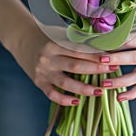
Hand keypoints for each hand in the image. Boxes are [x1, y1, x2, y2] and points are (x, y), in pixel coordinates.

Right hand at [0, 0, 116, 105]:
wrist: (22, 39)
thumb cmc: (46, 35)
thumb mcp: (60, 33)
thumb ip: (77, 39)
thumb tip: (102, 43)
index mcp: (55, 43)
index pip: (79, 51)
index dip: (96, 55)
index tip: (111, 58)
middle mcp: (48, 58)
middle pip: (76, 66)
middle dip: (96, 69)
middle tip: (113, 71)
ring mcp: (43, 72)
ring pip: (66, 83)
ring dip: (84, 89)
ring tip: (99, 91)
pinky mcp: (39, 82)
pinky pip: (52, 94)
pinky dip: (64, 100)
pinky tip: (77, 102)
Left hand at [98, 0, 135, 100]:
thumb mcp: (135, 19)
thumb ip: (122, 23)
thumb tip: (99, 25)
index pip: (132, 40)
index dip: (117, 43)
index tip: (100, 46)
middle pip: (135, 58)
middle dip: (117, 60)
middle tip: (101, 61)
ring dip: (121, 82)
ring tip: (104, 84)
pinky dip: (132, 93)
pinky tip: (118, 98)